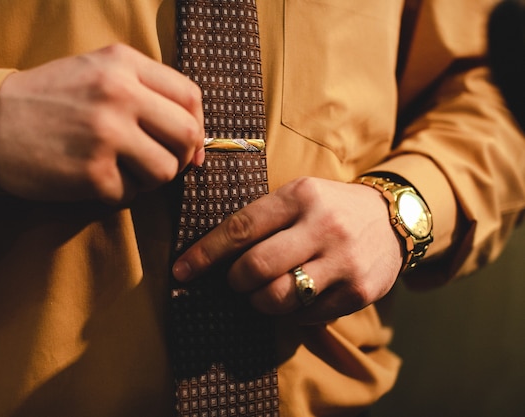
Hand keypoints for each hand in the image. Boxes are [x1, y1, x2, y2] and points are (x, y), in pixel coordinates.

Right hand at [0, 44, 204, 204]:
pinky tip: (94, 179)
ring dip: (150, 179)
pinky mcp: (91, 172)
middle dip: (181, 157)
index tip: (190, 146)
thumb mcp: (95, 70)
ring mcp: (106, 134)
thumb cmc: (48, 99)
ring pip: (165, 171)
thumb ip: (144, 89)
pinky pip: (130, 194)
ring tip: (124, 171)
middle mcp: (119, 94)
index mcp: (123, 64)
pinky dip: (117, 193)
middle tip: (161, 163)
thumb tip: (193, 135)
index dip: (198, 126)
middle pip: (186, 135)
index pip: (189, 96)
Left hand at [172, 177, 402, 322]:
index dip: (205, 254)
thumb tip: (211, 254)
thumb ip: (261, 218)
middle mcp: (324, 227)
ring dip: (258, 301)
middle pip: (256, 268)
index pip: (240, 228)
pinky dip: (290, 312)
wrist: (393, 219)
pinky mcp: (358, 292)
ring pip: (278, 298)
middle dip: (234, 281)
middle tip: (235, 281)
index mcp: (302, 196)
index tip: (181, 272)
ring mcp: (344, 262)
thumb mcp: (299, 195)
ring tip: (262, 291)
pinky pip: (305, 316)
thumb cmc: (329, 208)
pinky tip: (297, 295)